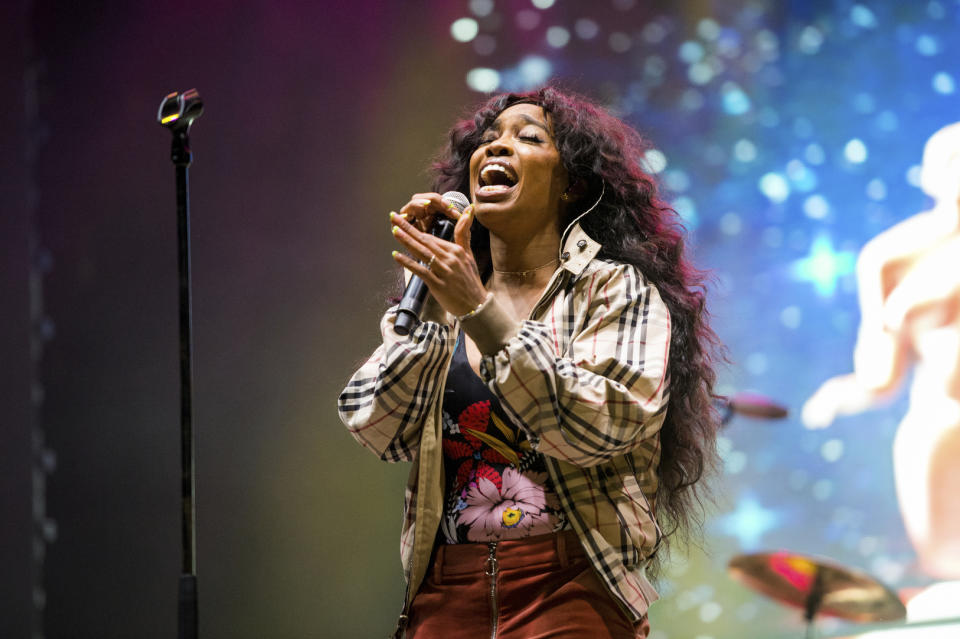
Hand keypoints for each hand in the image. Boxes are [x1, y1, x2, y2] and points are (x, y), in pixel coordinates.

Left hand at [390, 197, 486, 316]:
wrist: (476, 305)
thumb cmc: (470, 281)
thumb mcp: (469, 255)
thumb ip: (464, 234)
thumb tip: (468, 210)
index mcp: (456, 251)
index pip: (432, 237)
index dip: (416, 229)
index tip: (404, 220)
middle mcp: (450, 259)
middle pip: (425, 240)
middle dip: (407, 228)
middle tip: (394, 217)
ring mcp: (444, 272)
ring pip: (422, 252)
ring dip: (406, 241)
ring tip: (394, 231)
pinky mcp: (438, 284)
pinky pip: (421, 271)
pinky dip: (408, 263)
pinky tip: (397, 256)